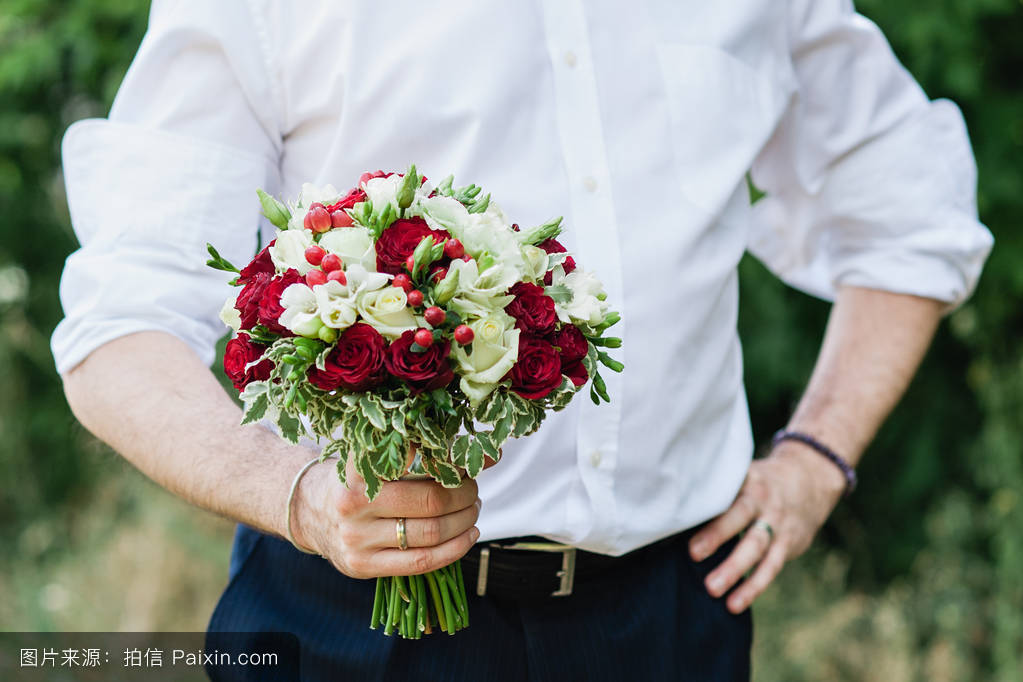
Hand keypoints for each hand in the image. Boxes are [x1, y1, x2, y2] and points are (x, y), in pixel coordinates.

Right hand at [292, 455, 480, 578]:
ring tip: (472, 510)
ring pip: (430, 532)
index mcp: (358, 468)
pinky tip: (468, 535)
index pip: (414, 460)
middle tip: (472, 488)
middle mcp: (354, 503)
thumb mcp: (376, 458)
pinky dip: (454, 549)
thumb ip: (422, 454)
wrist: (309, 512)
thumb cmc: (355, 480)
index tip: (468, 460)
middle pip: (430, 500)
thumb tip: (489, 455)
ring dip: (464, 520)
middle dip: (463, 494)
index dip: (449, 461)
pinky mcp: (363, 566)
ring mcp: (357, 539)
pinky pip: (421, 562)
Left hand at [688, 442, 846, 612]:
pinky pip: (771, 568)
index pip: (727, 493)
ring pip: (757, 548)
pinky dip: (753, 586)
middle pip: (741, 519)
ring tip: (713, 590)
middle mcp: (764, 501)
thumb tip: (672, 507)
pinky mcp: (788, 544)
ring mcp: (778, 524)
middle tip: (693, 555)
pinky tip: (735, 604)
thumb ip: (718, 489)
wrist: (810, 480)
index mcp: (747, 481)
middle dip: (718, 537)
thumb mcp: (743, 474)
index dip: (708, 506)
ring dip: (735, 570)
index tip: (688, 519)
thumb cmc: (758, 481)